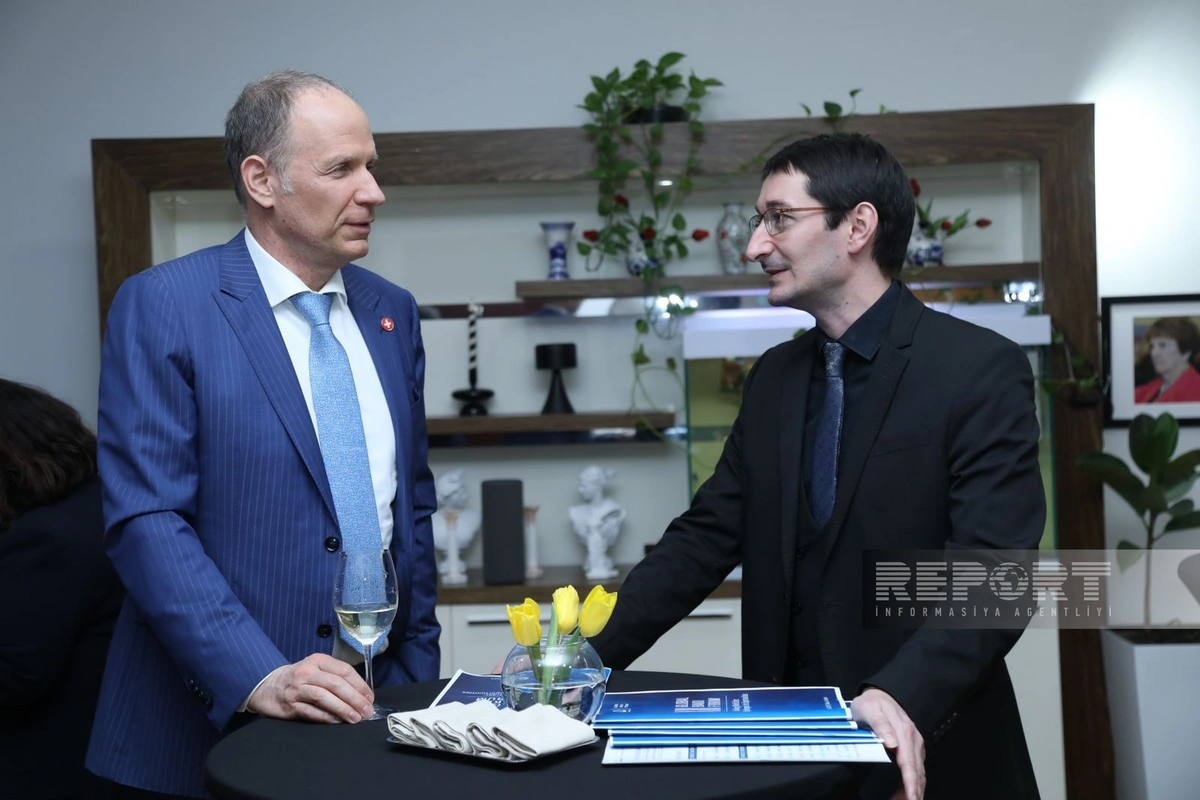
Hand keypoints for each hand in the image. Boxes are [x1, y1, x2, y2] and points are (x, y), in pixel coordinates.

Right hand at [247, 653, 374, 722]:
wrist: (266, 686)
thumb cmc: (298, 679)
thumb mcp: (316, 670)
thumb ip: (336, 678)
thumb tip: (362, 696)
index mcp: (318, 661)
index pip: (344, 670)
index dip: (360, 685)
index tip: (370, 698)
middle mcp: (307, 672)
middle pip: (336, 684)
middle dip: (355, 698)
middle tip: (367, 711)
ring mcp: (297, 688)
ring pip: (324, 697)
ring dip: (343, 708)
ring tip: (356, 718)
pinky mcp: (290, 705)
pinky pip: (312, 712)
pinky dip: (327, 718)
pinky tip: (338, 722)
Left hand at [851, 688, 924, 799]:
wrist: (879, 695)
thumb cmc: (872, 704)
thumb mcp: (870, 709)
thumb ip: (880, 725)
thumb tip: (892, 743)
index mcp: (904, 732)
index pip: (908, 763)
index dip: (910, 782)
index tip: (911, 797)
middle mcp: (913, 740)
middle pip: (917, 771)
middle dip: (915, 791)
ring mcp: (915, 744)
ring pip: (919, 772)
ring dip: (916, 789)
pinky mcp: (913, 748)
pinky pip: (916, 768)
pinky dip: (915, 783)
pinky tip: (910, 793)